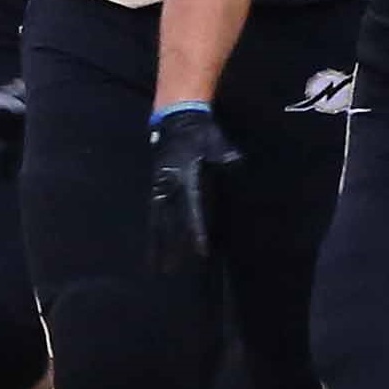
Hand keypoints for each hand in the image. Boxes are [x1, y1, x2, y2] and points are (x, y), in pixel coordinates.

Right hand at [149, 104, 240, 269]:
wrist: (176, 117)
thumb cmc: (199, 132)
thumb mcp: (215, 141)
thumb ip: (223, 154)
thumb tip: (234, 162)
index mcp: (185, 178)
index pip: (191, 210)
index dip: (195, 231)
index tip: (200, 250)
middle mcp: (169, 185)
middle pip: (169, 222)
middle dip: (170, 247)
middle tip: (168, 270)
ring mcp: (160, 185)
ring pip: (158, 220)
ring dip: (157, 242)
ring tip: (155, 264)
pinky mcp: (157, 184)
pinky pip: (155, 211)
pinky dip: (154, 228)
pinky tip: (154, 242)